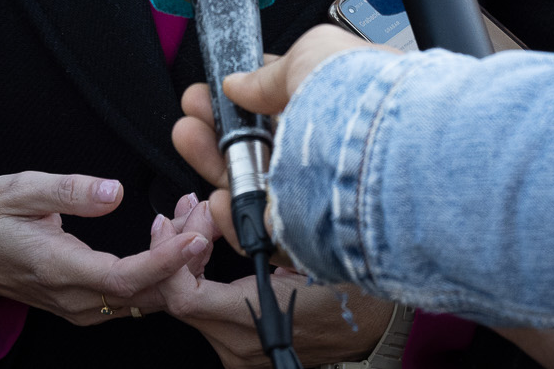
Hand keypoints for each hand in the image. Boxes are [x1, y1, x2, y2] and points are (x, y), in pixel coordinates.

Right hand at [0, 171, 208, 324]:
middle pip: (145, 294)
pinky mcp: (82, 305)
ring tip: (192, 217)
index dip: (165, 263)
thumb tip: (113, 192)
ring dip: (175, 265)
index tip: (194, 237)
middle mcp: (72, 298)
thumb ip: (69, 190)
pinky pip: (130, 296)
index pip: (124, 278)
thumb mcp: (20, 188)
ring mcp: (78, 307)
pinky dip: (158, 271)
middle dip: (184, 258)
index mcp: (56, 269)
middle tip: (204, 212)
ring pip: (142, 299)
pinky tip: (169, 237)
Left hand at [149, 194, 394, 368]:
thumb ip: (264, 232)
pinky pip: (203, 307)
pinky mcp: (240, 344)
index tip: (187, 220)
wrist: (378, 330)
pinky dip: (198, 271)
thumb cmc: (356, 292)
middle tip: (190, 208)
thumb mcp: (313, 253)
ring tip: (196, 216)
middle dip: (176, 245)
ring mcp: (238, 350)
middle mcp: (239, 345)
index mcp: (256, 322)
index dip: (175, 254)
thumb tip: (223, 204)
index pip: (184, 296)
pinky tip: (204, 241)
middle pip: (178, 297)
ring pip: (188, 301)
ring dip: (185, 256)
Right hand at [173, 25, 367, 255]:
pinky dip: (234, 214)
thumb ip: (270, 72)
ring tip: (189, 138)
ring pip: (255, 183)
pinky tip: (219, 197)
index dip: (245, 95)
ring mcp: (320, 194)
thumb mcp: (311, 53)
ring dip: (215, 161)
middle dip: (219, 125)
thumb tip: (238, 83)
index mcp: (342, 106)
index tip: (215, 88)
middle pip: (263, 143)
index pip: (287, 102)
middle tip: (192, 110)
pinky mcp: (309, 237)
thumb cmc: (360, 96)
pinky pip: (261, 228)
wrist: (378, 157)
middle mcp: (332, 150)